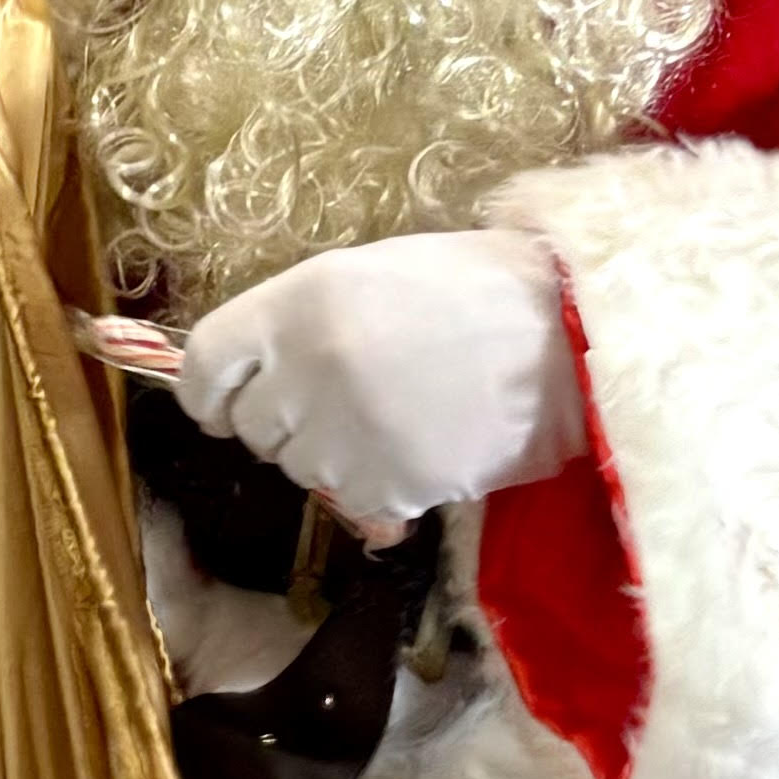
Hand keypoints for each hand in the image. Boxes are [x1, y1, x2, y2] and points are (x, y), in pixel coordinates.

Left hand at [174, 228, 585, 526]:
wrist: (575, 337)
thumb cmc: (481, 291)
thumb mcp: (376, 275)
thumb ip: (304, 323)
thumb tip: (254, 376)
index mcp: (300, 302)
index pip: (204, 362)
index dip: (208, 390)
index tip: (221, 404)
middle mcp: (308, 368)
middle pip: (252, 424)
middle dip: (288, 420)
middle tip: (349, 400)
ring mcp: (345, 434)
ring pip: (301, 468)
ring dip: (336, 456)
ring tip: (400, 419)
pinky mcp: (388, 486)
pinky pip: (355, 503)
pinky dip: (383, 489)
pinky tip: (426, 448)